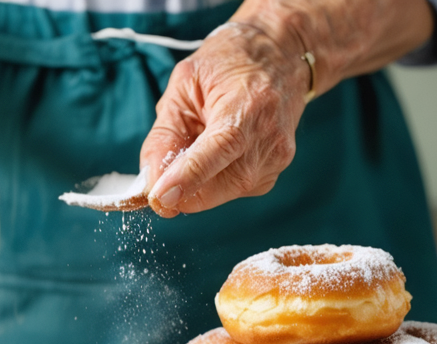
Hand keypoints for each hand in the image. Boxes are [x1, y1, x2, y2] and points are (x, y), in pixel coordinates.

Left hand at [140, 0, 433, 217]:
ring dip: (194, 188)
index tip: (159, 199)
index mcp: (250, 106)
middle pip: (219, 184)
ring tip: (180, 163)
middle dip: (182, 190)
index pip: (216, 153)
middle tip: (155, 188)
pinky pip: (234, 190)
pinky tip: (199, 169)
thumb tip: (151, 182)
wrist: (286, 50)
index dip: (185, 180)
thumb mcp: (185, 85)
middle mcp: (270, 137)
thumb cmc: (231, 61)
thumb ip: (165, 137)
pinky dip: (209, 186)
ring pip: (225, 193)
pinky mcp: (276, 170)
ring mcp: (277, 157)